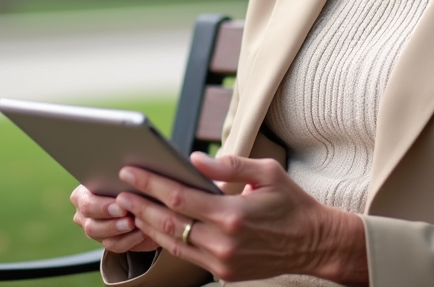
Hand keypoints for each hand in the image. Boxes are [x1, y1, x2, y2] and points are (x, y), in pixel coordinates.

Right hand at [70, 184, 158, 252]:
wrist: (140, 196)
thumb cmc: (128, 181)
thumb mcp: (124, 178)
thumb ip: (122, 181)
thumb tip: (130, 179)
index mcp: (81, 194)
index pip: (86, 203)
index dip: (103, 207)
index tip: (121, 206)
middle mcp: (83, 214)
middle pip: (91, 226)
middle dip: (112, 223)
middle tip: (130, 219)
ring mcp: (93, 229)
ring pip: (102, 238)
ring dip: (120, 231)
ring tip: (135, 224)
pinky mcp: (107, 240)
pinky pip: (115, 245)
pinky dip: (129, 240)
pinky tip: (141, 233)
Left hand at [115, 153, 367, 284]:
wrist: (314, 243)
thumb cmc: (292, 202)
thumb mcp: (267, 172)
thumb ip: (228, 165)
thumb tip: (193, 159)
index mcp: (233, 215)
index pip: (179, 198)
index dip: (150, 184)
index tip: (129, 172)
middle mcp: (224, 243)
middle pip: (169, 224)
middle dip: (140, 206)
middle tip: (119, 191)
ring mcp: (223, 262)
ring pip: (174, 244)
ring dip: (149, 226)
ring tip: (130, 208)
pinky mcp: (224, 273)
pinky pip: (188, 256)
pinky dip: (168, 240)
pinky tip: (157, 226)